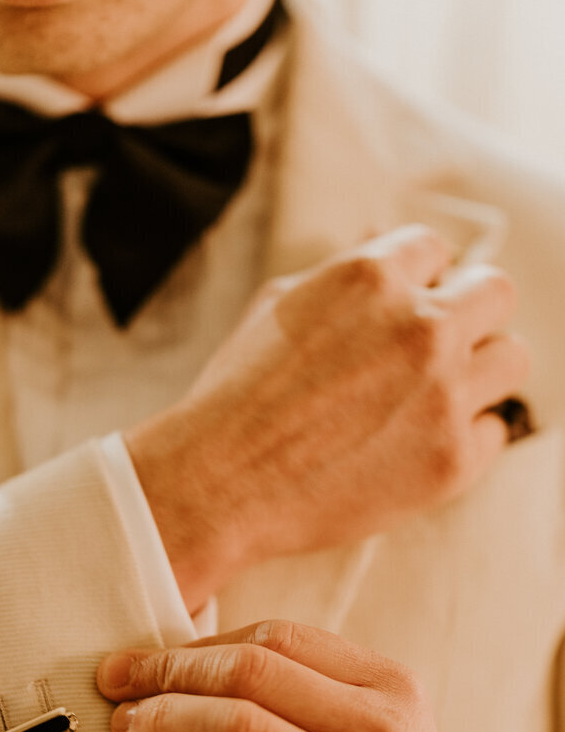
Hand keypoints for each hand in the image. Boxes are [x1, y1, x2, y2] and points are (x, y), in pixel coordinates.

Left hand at [97, 619, 491, 731]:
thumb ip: (302, 697)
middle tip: (119, 684)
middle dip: (168, 672)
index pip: (277, 638)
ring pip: (240, 727)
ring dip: (165, 719)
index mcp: (388, 688)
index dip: (199, 644)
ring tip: (129, 727)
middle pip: (250, 671)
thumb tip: (187, 669)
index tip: (147, 657)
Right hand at [125, 225, 528, 611]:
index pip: (435, 249)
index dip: (419, 278)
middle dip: (467, 312)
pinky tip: (420, 443)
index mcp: (374, 278)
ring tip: (437, 394)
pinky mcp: (452, 460)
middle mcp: (421, 328)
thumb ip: (346, 280)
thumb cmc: (236, 396)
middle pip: (496, 293)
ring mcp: (444, 396)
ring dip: (479, 370)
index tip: (408, 305)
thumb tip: (394, 274)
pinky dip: (465, 436)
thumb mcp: (278, 305)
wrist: (219, 482)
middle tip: (437, 345)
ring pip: (511, 358)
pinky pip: (494, 432)